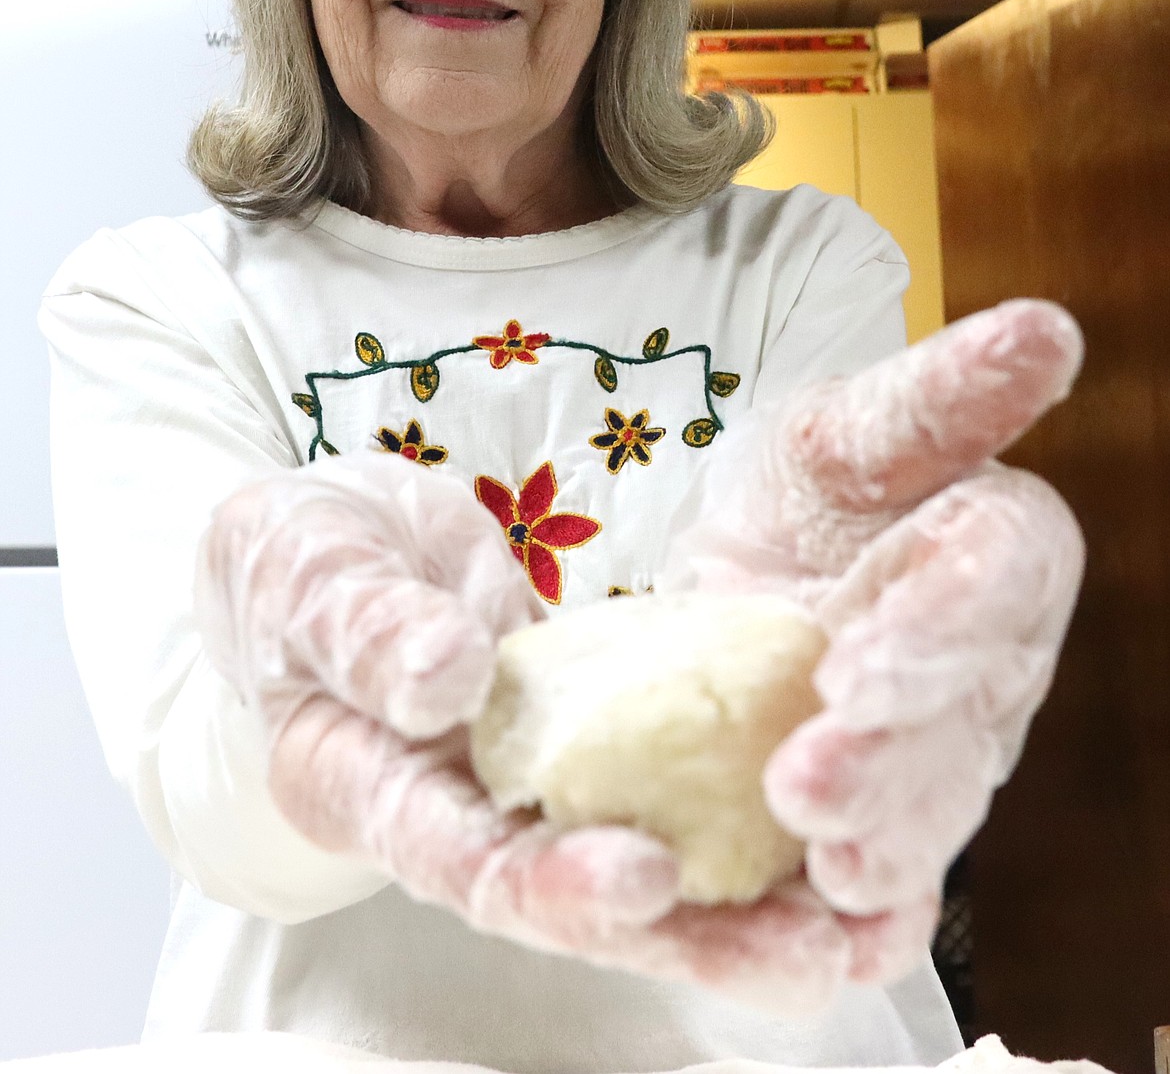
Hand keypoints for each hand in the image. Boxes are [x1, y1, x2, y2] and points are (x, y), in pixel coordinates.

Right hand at [195, 451, 880, 1015]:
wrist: (332, 546)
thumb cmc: (293, 557)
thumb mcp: (303, 569)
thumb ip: (362, 626)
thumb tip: (446, 680)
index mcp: (367, 789)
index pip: (460, 858)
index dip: (550, 880)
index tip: (647, 877)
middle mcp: (458, 812)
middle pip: (576, 897)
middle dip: (693, 934)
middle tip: (812, 952)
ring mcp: (528, 782)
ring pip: (640, 855)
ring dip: (748, 899)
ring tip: (863, 922)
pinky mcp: (589, 735)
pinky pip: (669, 779)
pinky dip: (747, 805)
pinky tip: (841, 814)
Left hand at [662, 298, 1085, 985]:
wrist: (740, 583)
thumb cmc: (807, 496)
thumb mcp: (840, 430)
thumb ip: (939, 396)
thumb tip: (1048, 328)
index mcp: (998, 549)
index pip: (999, 585)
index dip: (941, 626)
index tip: (861, 661)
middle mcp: (989, 662)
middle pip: (967, 716)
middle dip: (893, 753)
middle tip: (807, 779)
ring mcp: (946, 750)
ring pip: (935, 805)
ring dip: (879, 838)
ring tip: (810, 851)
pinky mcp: (895, 819)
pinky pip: (902, 881)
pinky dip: (867, 916)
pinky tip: (820, 933)